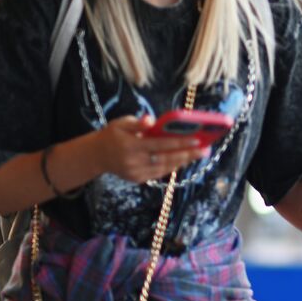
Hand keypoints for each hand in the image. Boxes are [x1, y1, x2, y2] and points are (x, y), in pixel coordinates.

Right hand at [92, 116, 209, 183]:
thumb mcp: (121, 123)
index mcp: (131, 145)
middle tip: (205, 150)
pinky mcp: (138, 179)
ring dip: (184, 161)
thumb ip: (137, 123)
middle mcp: (134, 161)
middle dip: (188, 154)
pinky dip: (173, 166)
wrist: (96, 155)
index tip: (197, 140)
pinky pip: (160, 173)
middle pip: (166, 158)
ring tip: (200, 154)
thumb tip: (152, 121)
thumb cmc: (112, 135)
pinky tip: (185, 160)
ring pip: (165, 168)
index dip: (179, 143)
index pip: (160, 144)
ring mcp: (136, 172)